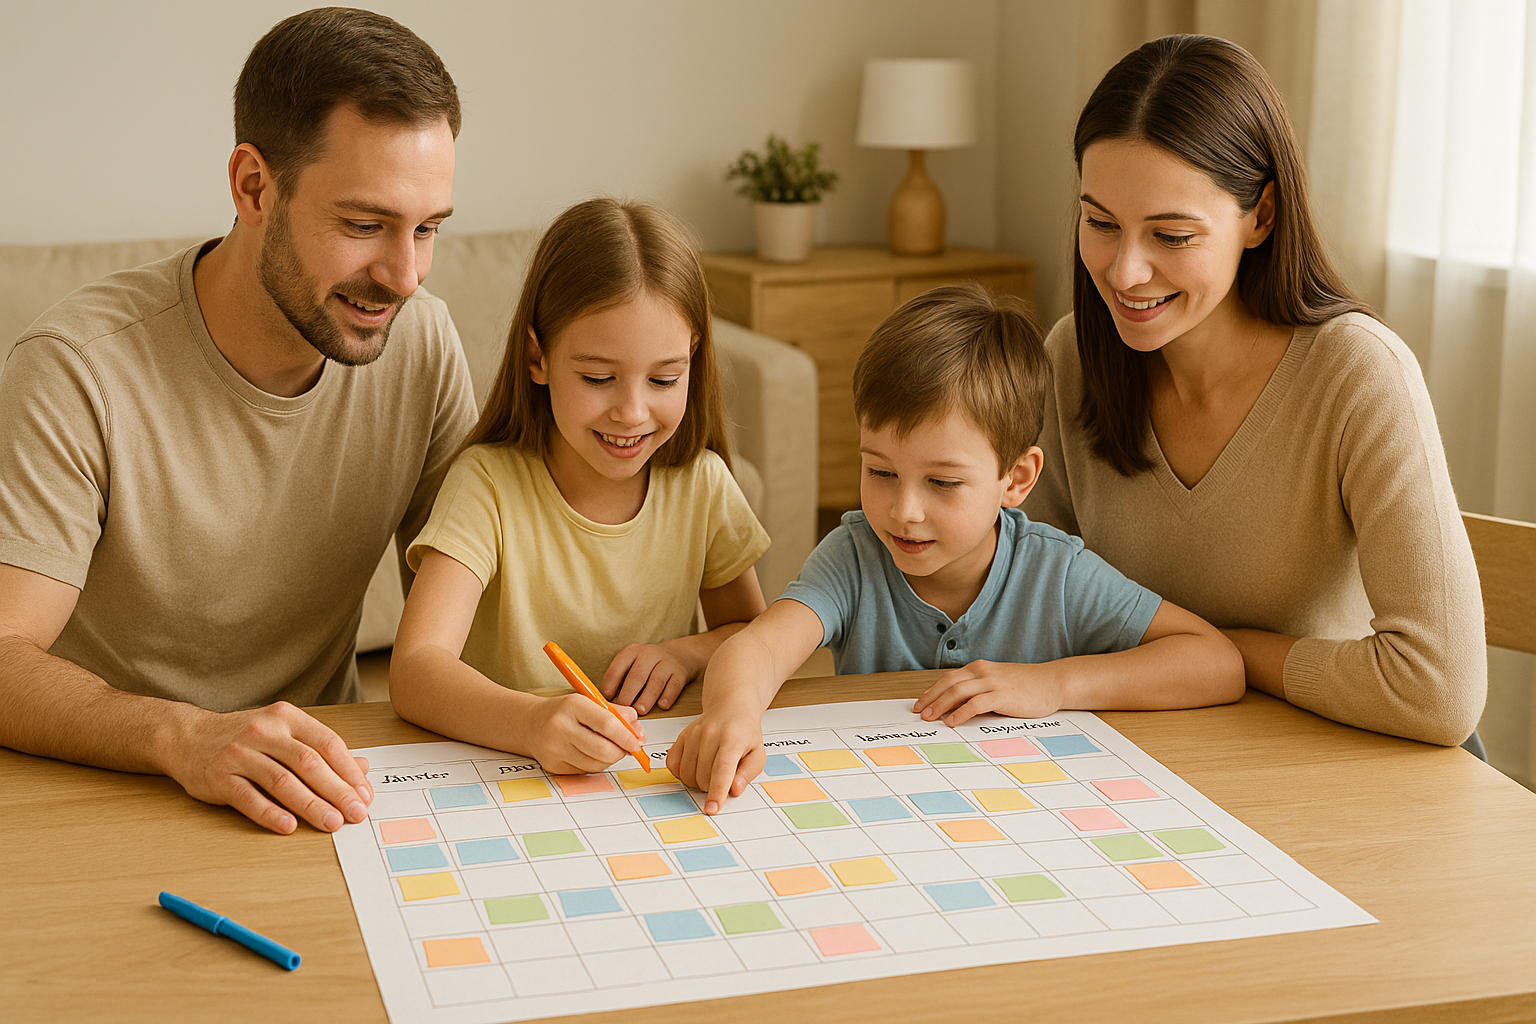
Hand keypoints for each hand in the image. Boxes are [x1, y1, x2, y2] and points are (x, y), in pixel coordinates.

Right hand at [162, 701, 372, 835]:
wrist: (187, 736)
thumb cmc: (245, 737)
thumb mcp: (285, 733)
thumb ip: (322, 750)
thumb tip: (363, 768)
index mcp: (287, 717)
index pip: (327, 744)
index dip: (349, 771)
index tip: (365, 795)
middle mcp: (264, 731)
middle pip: (309, 763)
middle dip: (337, 791)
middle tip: (355, 813)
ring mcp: (240, 753)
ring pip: (282, 781)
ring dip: (310, 805)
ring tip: (331, 823)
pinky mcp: (219, 777)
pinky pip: (248, 797)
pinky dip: (270, 813)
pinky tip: (289, 826)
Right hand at [524, 693, 644, 774]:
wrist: (530, 723)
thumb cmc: (566, 712)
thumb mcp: (590, 702)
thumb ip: (618, 713)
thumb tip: (639, 734)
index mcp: (573, 705)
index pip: (607, 724)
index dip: (627, 737)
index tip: (637, 743)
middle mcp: (561, 727)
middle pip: (603, 749)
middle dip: (621, 752)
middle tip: (626, 749)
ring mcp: (554, 748)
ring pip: (596, 764)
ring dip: (609, 760)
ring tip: (608, 749)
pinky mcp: (553, 765)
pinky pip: (585, 771)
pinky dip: (595, 765)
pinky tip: (591, 754)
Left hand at [600, 642, 691, 714]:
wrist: (679, 654)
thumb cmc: (649, 664)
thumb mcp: (632, 663)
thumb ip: (620, 679)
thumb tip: (606, 701)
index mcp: (632, 652)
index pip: (618, 667)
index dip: (611, 683)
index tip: (606, 697)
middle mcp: (649, 655)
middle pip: (637, 675)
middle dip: (629, 693)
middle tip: (623, 708)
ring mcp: (666, 663)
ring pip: (656, 681)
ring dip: (647, 698)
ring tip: (640, 710)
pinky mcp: (680, 673)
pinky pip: (674, 685)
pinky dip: (668, 696)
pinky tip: (662, 705)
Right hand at [666, 706, 764, 814]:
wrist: (730, 708)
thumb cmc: (744, 733)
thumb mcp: (757, 754)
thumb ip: (748, 773)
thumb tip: (734, 790)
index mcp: (732, 739)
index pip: (722, 769)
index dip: (717, 791)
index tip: (712, 808)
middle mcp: (710, 734)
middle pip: (703, 776)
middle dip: (711, 787)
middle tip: (722, 779)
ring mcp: (693, 735)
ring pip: (687, 774)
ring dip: (697, 782)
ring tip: (711, 772)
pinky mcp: (681, 737)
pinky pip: (673, 765)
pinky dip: (682, 774)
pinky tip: (695, 767)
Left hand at [913, 660, 1065, 725]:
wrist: (1052, 683)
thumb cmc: (1025, 686)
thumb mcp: (997, 682)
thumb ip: (979, 689)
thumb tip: (955, 706)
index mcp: (980, 668)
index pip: (948, 678)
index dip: (932, 691)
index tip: (920, 704)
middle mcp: (983, 672)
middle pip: (948, 683)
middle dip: (931, 698)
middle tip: (919, 713)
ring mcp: (993, 682)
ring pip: (958, 692)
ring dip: (941, 705)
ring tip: (931, 718)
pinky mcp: (1002, 695)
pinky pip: (976, 704)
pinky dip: (961, 713)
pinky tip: (952, 722)